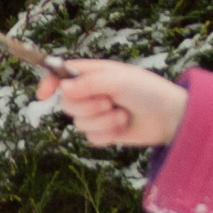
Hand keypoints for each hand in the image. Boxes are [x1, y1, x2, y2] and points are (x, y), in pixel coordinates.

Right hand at [35, 58, 189, 147]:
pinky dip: (107, 134)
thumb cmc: (147, 90)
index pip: (60, 75)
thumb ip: (88, 83)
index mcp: (91, 73)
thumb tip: (62, 89)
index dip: (48, 83)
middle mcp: (90, 93)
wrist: (170, 117)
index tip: (43, 96)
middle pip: (66, 104)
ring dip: (102, 121)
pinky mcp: (104, 132)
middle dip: (86, 107)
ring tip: (122, 115)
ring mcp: (97, 113)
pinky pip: (91, 138)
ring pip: (78, 124)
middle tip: (109, 102)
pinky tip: (122, 127)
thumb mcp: (118, 80)